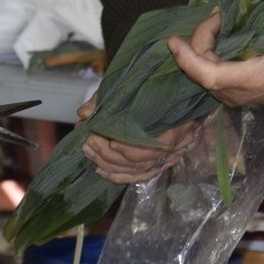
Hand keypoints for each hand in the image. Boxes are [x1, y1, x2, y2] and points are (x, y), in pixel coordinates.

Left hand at [77, 91, 201, 184]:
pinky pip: (139, 176)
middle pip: (143, 159)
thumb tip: (84, 112)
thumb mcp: (132, 86)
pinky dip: (118, 175)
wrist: (172, 89)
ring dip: (109, 163)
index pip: (158, 144)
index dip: (131, 147)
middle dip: (110, 153)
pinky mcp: (160, 165)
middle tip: (88, 140)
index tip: (108, 139)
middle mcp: (178, 144)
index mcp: (179, 122)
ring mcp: (170, 157)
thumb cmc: (153, 86)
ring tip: (88, 150)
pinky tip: (100, 169)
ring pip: (138, 170)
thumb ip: (108, 98)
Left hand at [168, 10, 263, 106]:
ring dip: (205, 47)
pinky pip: (216, 75)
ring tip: (218, 22)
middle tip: (216, 15)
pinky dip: (212, 56)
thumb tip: (240, 0)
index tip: (172, 40)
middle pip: (202, 69)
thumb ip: (260, 20)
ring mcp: (239, 96)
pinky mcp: (241, 93)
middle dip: (201, 39)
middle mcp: (240, 92)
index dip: (187, 58)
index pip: (207, 74)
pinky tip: (221, 38)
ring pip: (207, 73)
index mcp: (252, 79)